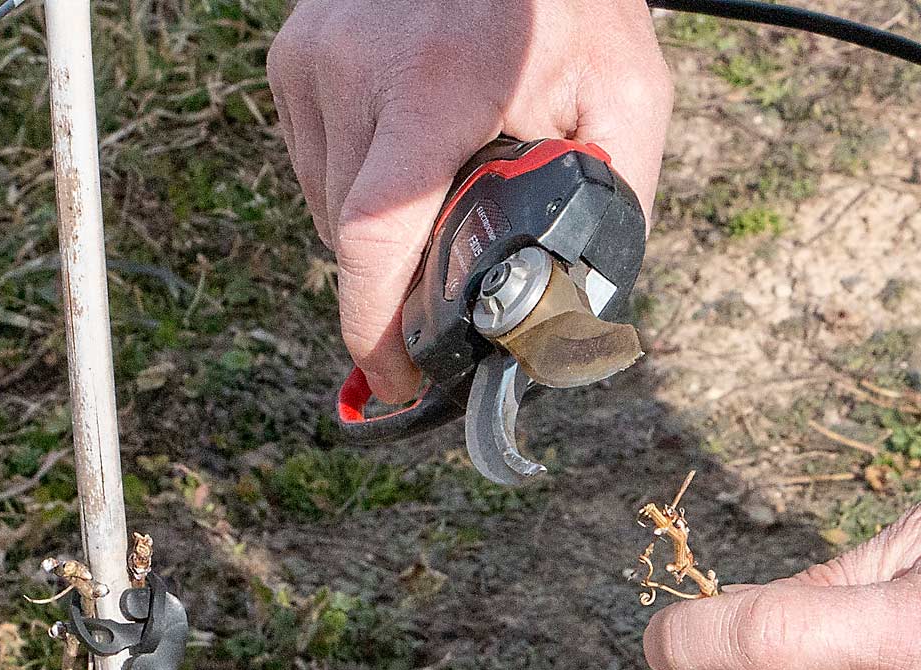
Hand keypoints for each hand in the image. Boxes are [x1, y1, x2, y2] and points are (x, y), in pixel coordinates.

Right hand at [267, 0, 672, 403]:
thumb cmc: (574, 0)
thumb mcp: (626, 98)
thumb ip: (614, 207)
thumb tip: (578, 314)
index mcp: (433, 89)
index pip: (373, 243)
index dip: (374, 333)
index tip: (396, 381)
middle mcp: (353, 72)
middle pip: (350, 242)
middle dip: (394, 290)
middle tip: (444, 293)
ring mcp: (313, 62)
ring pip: (326, 210)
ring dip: (375, 241)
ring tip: (436, 202)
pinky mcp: (293, 58)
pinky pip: (315, 166)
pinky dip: (355, 188)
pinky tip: (406, 157)